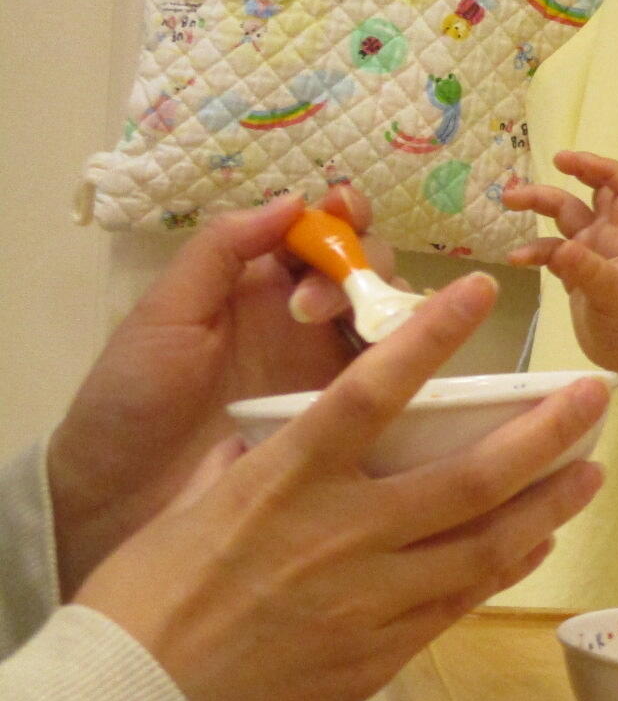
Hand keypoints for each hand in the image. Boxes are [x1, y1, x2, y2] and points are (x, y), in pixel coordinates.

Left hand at [47, 189, 398, 598]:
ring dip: (384, 307)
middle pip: (366, 268)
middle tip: (309, 307)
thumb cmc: (131, 403)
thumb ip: (221, 252)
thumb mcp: (164, 316)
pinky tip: (402, 363)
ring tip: (343, 334)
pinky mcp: (351, 418)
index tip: (340, 212)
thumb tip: (295, 200)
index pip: (317, 232)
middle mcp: (303, 320)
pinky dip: (415, 360)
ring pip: (391, 315)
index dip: (341, 214)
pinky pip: (400, 378)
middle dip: (356, 266)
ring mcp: (330, 369)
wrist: (118, 500)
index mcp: (256, 284)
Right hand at [74, 273, 606, 700]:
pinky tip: (536, 541)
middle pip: (472, 473)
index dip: (433, 335)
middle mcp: (345, 531)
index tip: (479, 291)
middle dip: (545, 431)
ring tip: (589, 473)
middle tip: (592, 398)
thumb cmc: (143, 604)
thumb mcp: (190, 510)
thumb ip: (247, 468)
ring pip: (488, 541)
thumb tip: (267, 441)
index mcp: (289, 478)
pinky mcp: (383, 653)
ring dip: (549, 503)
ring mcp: (373, 596)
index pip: (373, 388)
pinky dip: (506, 566)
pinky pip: (462, 600)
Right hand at [503, 151, 617, 380]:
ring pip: (562, 223)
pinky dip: (533, 252)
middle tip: (515, 190)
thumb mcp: (615, 296)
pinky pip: (551, 254)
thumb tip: (560, 250)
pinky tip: (516, 259)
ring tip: (508, 206)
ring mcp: (589, 257)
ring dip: (538, 211)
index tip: (565, 161)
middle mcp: (606, 239)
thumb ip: (588, 272)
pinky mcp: (575, 277)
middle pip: (581, 198)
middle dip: (552, 187)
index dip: (598, 167)